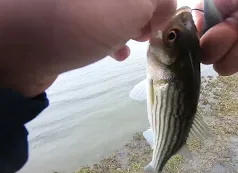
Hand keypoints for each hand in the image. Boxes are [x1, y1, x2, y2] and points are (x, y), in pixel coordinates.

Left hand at [0, 0, 176, 96]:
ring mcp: (80, 5)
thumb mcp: (133, 4)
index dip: (161, 3)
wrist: (24, 50)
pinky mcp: (69, 19)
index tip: (163, 22)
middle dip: (147, 14)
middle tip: (148, 34)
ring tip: (136, 43)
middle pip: (132, 1)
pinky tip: (117, 54)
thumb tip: (164, 11)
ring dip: (132, 26)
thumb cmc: (84, 22)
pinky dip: (113, 36)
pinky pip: (100, 23)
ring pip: (118, 10)